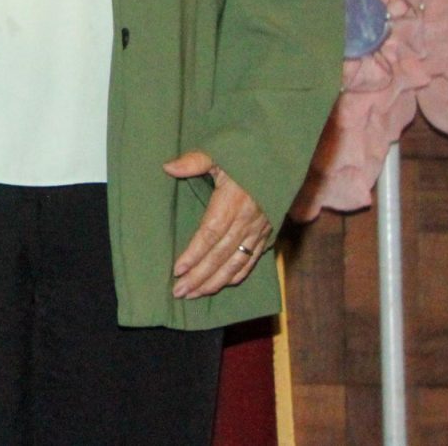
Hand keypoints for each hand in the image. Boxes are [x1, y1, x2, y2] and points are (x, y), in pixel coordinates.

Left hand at [166, 151, 272, 297]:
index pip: (209, 234)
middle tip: (179, 292)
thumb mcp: (219, 152)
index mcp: (231, 202)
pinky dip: (237, 275)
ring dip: (215, 281)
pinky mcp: (267, 234)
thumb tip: (167, 167)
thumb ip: (194, 161)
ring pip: (235, 263)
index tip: (177, 270)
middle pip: (220, 255)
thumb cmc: (245, 155)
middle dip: (199, 277)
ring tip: (194, 294)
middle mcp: (246, 221)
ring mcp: (258, 230)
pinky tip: (223, 284)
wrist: (280, 159)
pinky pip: (251, 259)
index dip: (194, 254)